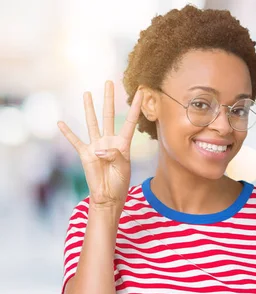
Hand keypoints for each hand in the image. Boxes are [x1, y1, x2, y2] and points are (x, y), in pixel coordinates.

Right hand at [58, 81, 143, 207]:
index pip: (130, 121)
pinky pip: (75, 141)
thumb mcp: (123, 167)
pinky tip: (60, 122)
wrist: (108, 196)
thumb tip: (99, 149)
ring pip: (93, 122)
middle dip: (109, 99)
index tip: (142, 92)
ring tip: (87, 93)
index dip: (136, 107)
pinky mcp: (85, 154)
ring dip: (89, 108)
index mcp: (123, 143)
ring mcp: (96, 145)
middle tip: (109, 82)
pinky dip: (67, 132)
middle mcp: (109, 141)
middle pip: (109, 115)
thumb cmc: (119, 182)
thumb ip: (114, 155)